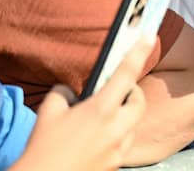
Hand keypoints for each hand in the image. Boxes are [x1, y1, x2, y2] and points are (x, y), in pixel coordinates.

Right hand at [10, 37, 153, 170]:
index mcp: (101, 110)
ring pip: (132, 126)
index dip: (139, 52)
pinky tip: (95, 140)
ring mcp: (118, 149)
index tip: (149, 35)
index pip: (125, 74)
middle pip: (138, 103)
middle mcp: (115, 129)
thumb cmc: (43, 148)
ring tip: (100, 120)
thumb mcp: (49, 111)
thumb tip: (71, 92)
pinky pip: (122, 145)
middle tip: (118, 91)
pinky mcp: (116, 165)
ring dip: (122, 118)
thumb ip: (64, 92)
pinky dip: (115, 138)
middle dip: (132, 93)